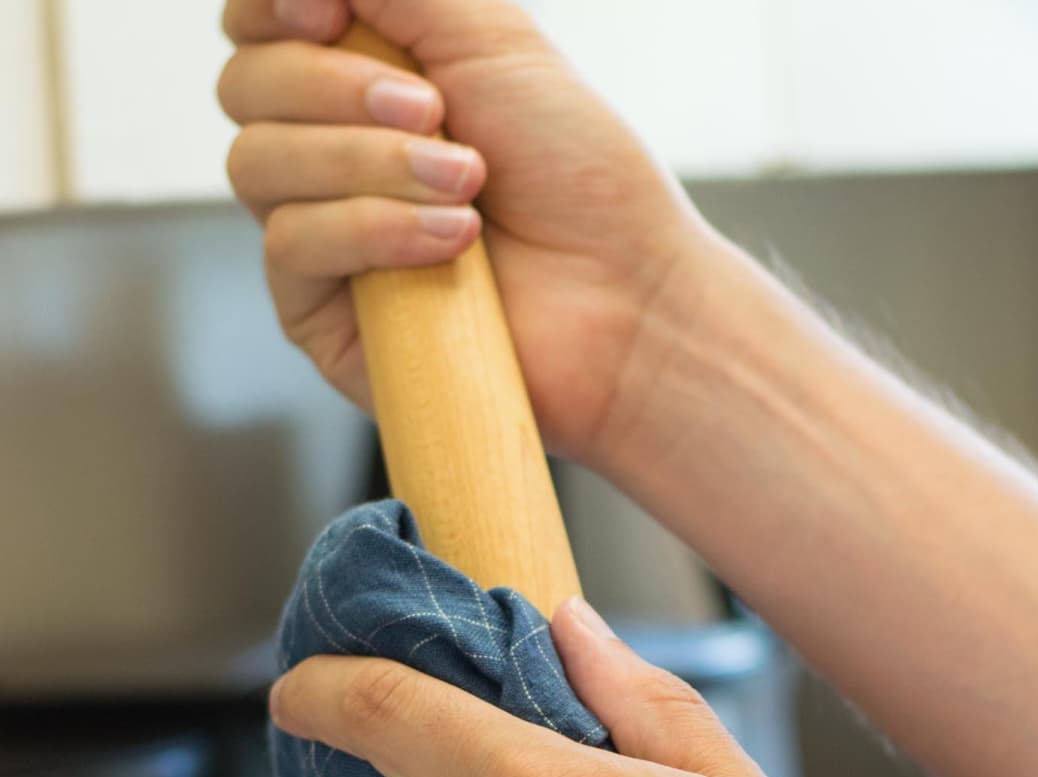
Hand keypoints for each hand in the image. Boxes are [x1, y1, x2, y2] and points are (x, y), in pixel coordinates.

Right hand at [219, 0, 718, 467]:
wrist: (628, 301)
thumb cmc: (580, 177)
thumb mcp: (491, 36)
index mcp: (363, 83)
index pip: (256, 27)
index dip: (270, 6)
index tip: (327, 12)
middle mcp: (333, 158)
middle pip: (246, 88)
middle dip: (337, 90)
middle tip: (440, 116)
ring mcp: (326, 242)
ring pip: (258, 165)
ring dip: (367, 163)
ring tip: (468, 186)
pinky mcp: (328, 321)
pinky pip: (290, 248)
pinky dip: (370, 231)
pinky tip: (451, 243)